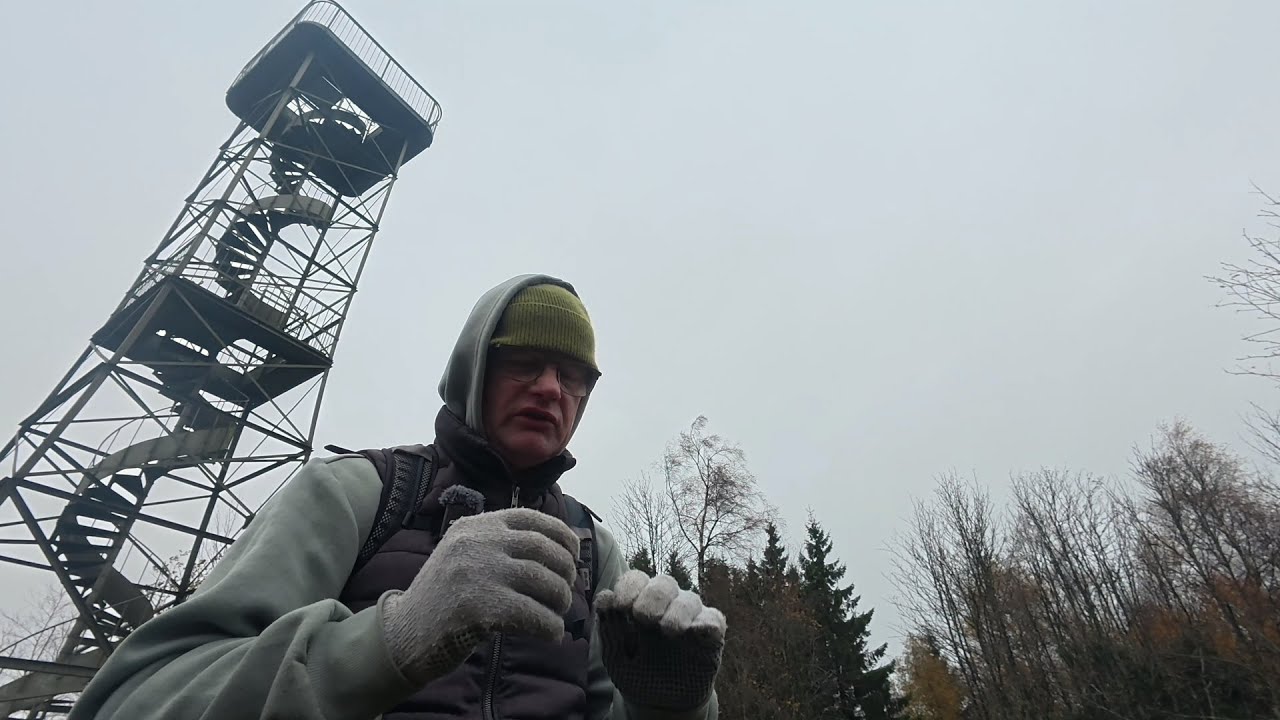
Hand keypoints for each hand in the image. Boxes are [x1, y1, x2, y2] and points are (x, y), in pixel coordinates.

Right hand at [380, 508, 578, 682]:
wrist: (401, 635)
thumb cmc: (443, 598)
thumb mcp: (464, 555)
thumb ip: (500, 545)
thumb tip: (560, 550)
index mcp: (474, 526)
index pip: (530, 518)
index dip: (561, 534)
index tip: (574, 553)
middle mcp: (475, 543)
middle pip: (542, 548)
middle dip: (565, 570)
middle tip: (568, 589)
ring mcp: (476, 573)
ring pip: (542, 580)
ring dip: (560, 599)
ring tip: (558, 613)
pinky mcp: (477, 608)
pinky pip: (531, 614)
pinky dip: (549, 626)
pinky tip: (551, 633)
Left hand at [595, 570, 725, 710]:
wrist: (660, 702)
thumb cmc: (636, 671)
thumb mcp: (616, 655)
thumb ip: (609, 628)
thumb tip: (604, 597)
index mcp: (640, 602)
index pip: (637, 580)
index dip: (629, 587)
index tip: (620, 605)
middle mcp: (667, 604)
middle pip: (665, 583)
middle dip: (653, 596)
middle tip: (643, 617)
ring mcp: (690, 618)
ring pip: (690, 599)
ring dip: (678, 611)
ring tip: (668, 630)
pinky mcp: (711, 636)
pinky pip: (714, 621)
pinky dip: (706, 623)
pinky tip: (695, 631)